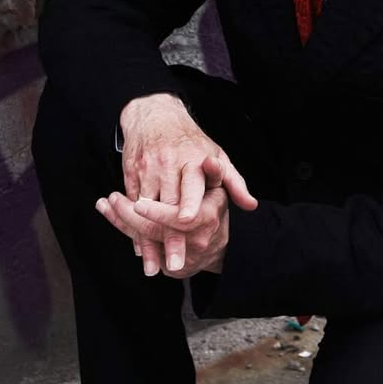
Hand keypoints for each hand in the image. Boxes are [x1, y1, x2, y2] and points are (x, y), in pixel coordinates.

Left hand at [97, 167, 229, 278]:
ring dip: (121, 220)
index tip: (138, 203)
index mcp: (207, 218)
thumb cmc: (212, 204)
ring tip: (106, 202)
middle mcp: (195, 240)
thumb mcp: (218, 187)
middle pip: (155, 231)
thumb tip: (209, 161)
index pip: (179, 218)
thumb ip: (214, 173)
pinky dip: (123, 227)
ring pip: (144, 238)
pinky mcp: (165, 263)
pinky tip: (108, 210)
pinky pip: (141, 245)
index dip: (157, 213)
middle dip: (130, 216)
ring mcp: (179, 255)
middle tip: (114, 199)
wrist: (214, 243)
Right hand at [118, 93, 256, 275]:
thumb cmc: (191, 142)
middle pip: (168, 204)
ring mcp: (148, 170)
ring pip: (146, 210)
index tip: (189, 220)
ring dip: (148, 239)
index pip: (192, 184)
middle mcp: (169, 165)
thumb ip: (233, 182)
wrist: (155, 117)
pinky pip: (132, 204)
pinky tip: (138, 249)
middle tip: (174, 264)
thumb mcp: (217, 155)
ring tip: (152, 266)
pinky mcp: (131, 174)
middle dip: (170, 236)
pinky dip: (133, 227)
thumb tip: (251, 205)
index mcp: (193, 161)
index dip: (189, 202)